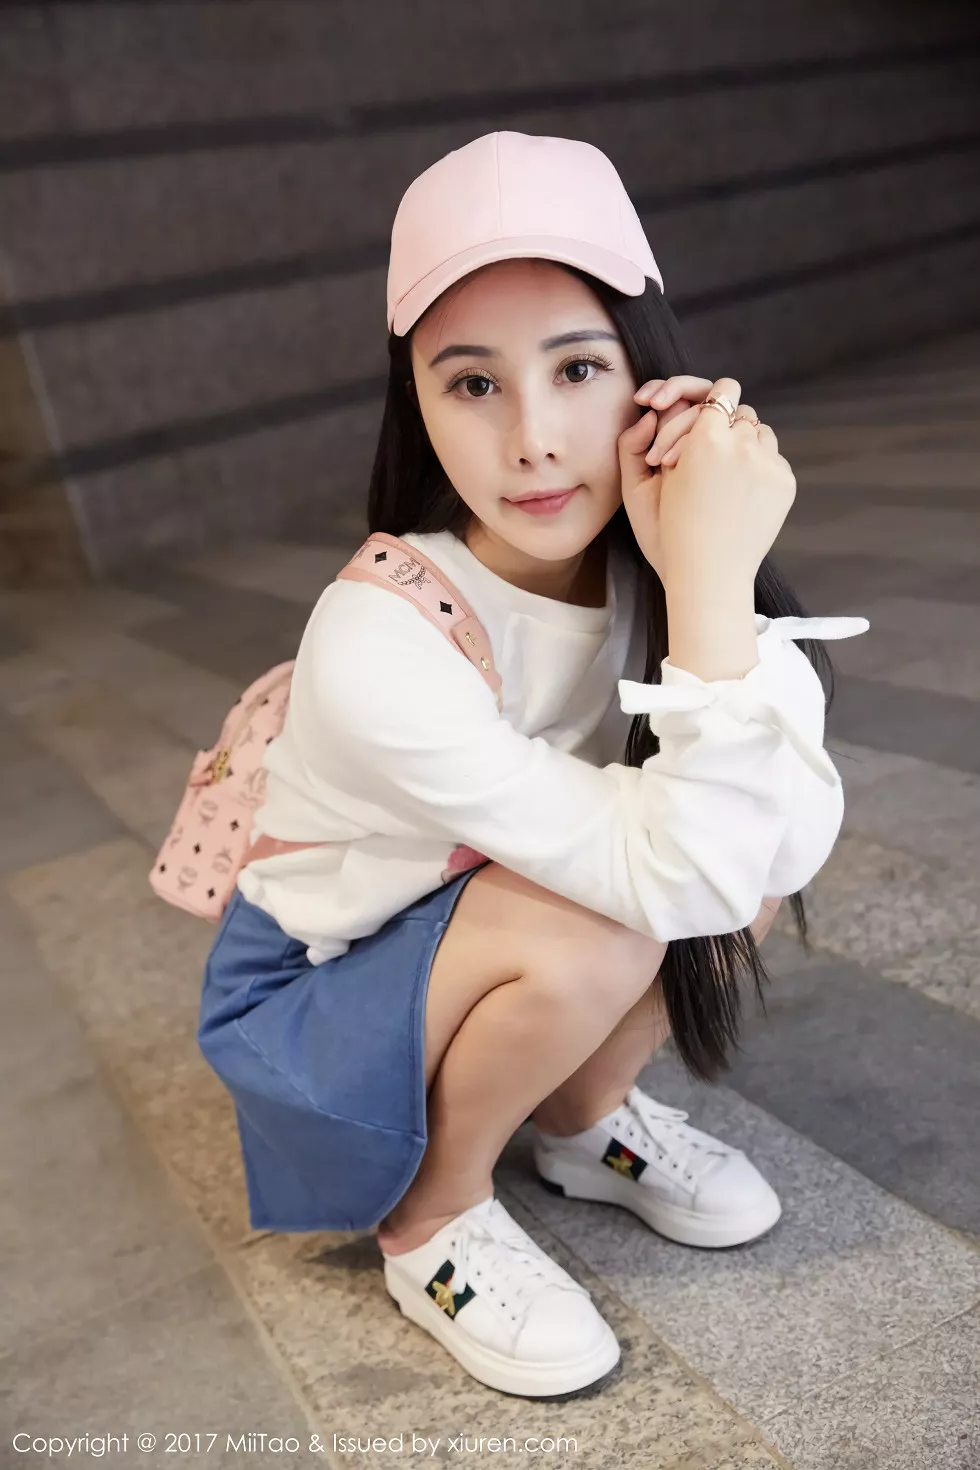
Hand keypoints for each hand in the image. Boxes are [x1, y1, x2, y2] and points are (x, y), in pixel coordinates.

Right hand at [618, 375, 794, 583]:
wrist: (709, 573)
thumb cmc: (671, 531)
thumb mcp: (647, 483)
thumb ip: (656, 435)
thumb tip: (670, 412)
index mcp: (706, 440)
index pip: (720, 391)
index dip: (710, 399)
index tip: (698, 414)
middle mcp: (742, 445)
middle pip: (739, 413)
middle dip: (721, 429)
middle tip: (701, 456)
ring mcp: (769, 463)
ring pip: (760, 432)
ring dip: (742, 444)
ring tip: (721, 473)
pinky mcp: (784, 482)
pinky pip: (772, 458)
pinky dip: (757, 468)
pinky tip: (738, 491)